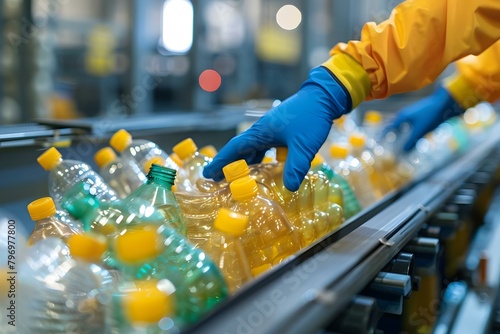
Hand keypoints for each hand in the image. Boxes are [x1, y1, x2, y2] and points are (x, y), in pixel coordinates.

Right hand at [203, 66, 349, 190]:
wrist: (323, 97)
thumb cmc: (311, 117)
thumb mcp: (304, 145)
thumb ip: (296, 166)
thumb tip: (289, 188)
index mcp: (261, 132)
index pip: (235, 148)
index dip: (221, 162)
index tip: (208, 173)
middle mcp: (262, 130)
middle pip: (239, 149)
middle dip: (228, 164)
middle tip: (218, 180)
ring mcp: (271, 129)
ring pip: (251, 148)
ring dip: (243, 161)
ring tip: (237, 176)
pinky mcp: (280, 130)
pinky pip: (263, 146)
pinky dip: (258, 157)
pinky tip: (263, 166)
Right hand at [386, 85, 464, 151]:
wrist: (443, 102)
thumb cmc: (430, 115)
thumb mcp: (421, 130)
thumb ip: (412, 141)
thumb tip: (403, 152)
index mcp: (402, 117)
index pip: (388, 128)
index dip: (383, 135)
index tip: (378, 142)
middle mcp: (404, 115)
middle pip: (392, 125)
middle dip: (388, 134)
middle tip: (385, 143)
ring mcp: (410, 114)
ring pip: (400, 125)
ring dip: (397, 132)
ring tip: (395, 141)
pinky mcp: (417, 115)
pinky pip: (406, 124)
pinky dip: (404, 130)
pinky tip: (408, 136)